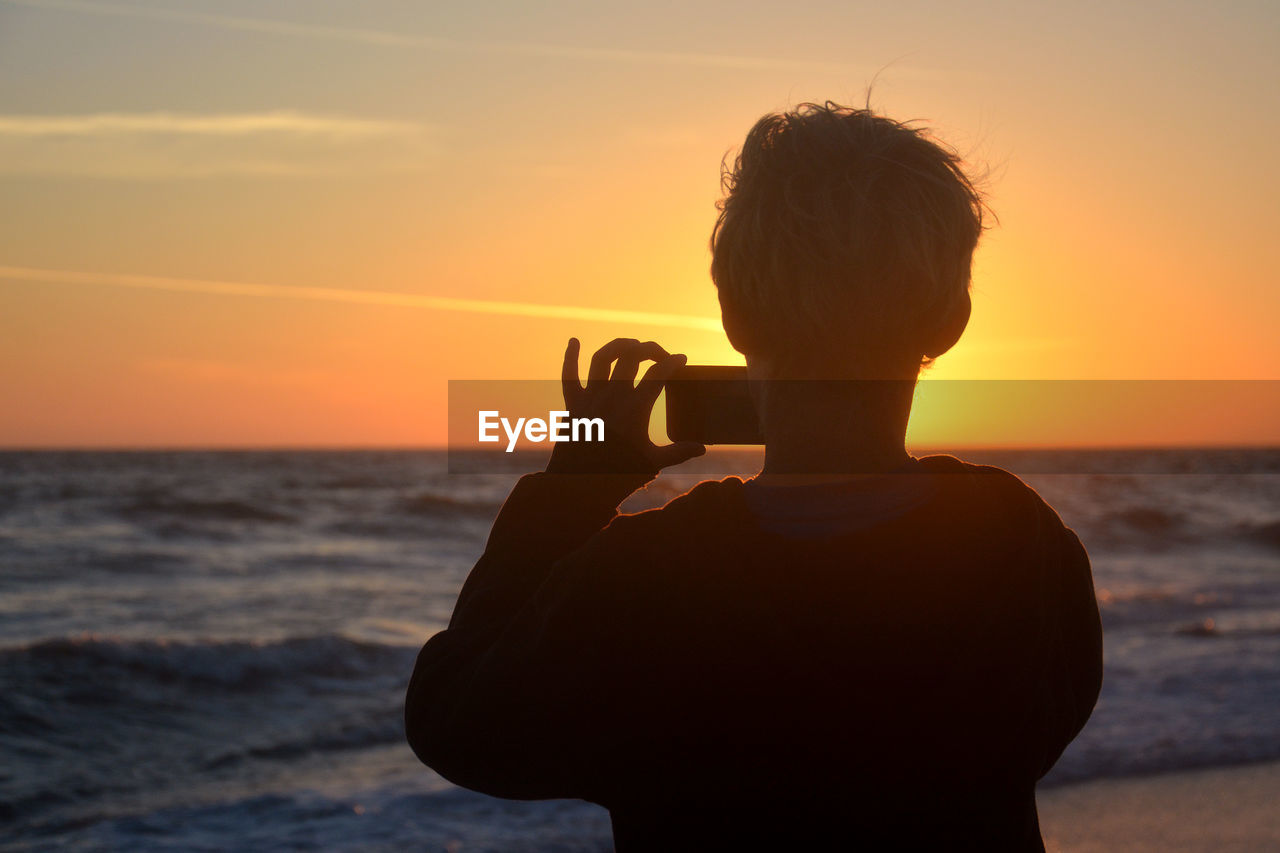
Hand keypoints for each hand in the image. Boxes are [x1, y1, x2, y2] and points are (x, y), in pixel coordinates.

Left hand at [547, 337, 705, 475]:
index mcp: (635, 408)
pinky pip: (568, 375)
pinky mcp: (572, 404)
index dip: (673, 363)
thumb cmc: (618, 476)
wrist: (579, 487)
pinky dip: (569, 356)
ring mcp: (590, 397)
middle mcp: (612, 396)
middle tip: (660, 355)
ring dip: (618, 346)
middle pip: (632, 356)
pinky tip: (574, 341)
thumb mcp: (652, 463)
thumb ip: (678, 452)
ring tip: (631, 345)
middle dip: (650, 349)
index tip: (682, 359)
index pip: (659, 374)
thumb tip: (702, 448)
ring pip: (603, 357)